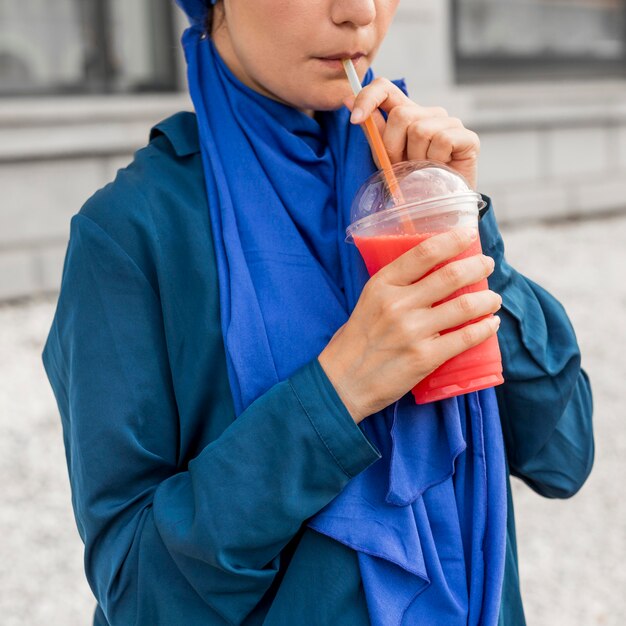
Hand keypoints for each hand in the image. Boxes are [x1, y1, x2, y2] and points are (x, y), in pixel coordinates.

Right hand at [318, 228, 500, 423]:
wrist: (343, 382)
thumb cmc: (356, 340)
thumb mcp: (368, 301)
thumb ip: (396, 287)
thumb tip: (435, 272)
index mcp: (382, 285)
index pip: (424, 253)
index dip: (452, 240)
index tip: (469, 235)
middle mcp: (398, 304)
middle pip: (451, 276)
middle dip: (478, 267)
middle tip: (487, 264)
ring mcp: (413, 331)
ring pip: (465, 306)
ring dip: (488, 299)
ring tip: (493, 298)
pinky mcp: (425, 357)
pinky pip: (466, 338)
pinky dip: (485, 328)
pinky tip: (490, 323)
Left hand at [344, 78, 479, 189]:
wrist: (435, 211)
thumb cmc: (411, 183)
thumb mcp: (385, 157)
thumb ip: (372, 130)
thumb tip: (346, 98)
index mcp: (407, 115)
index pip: (385, 88)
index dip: (368, 97)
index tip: (354, 119)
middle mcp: (429, 114)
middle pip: (402, 114)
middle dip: (394, 147)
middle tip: (403, 167)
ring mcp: (450, 124)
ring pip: (421, 130)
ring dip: (416, 160)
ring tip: (423, 172)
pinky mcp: (468, 138)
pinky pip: (442, 141)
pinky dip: (436, 161)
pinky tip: (440, 170)